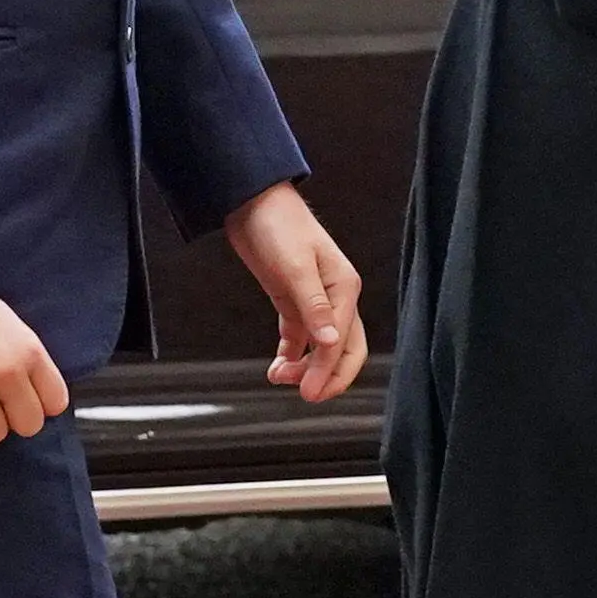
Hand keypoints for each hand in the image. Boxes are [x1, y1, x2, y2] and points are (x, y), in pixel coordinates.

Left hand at [224, 181, 366, 403]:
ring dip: (305, 367)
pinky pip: (298, 337)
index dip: (328, 370)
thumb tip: (330, 342)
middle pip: (343, 349)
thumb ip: (313, 306)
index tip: (309, 393)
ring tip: (279, 376)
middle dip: (327, 376)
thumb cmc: (278, 225)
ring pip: (321, 347)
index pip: (342, 341)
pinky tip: (277, 367)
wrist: (252, 201)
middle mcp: (336, 297)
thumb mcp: (295, 266)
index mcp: (345, 288)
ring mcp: (314, 300)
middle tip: (306, 396)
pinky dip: (291, 355)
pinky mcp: (293, 300)